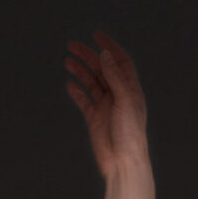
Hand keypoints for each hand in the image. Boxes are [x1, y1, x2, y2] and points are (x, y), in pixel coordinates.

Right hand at [65, 31, 147, 176]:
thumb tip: (105, 55)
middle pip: (102, 69)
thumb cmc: (130, 134)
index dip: (109, 47)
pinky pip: (85, 101)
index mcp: (129, 89)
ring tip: (67, 62)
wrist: (123, 163)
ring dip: (80, 71)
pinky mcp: (95, 119)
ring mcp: (106, 107)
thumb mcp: (125, 100)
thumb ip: (115, 77)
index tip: (96, 35)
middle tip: (72, 46)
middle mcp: (118, 95)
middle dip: (88, 56)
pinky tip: (70, 85)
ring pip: (91, 83)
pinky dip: (77, 92)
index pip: (120, 61)